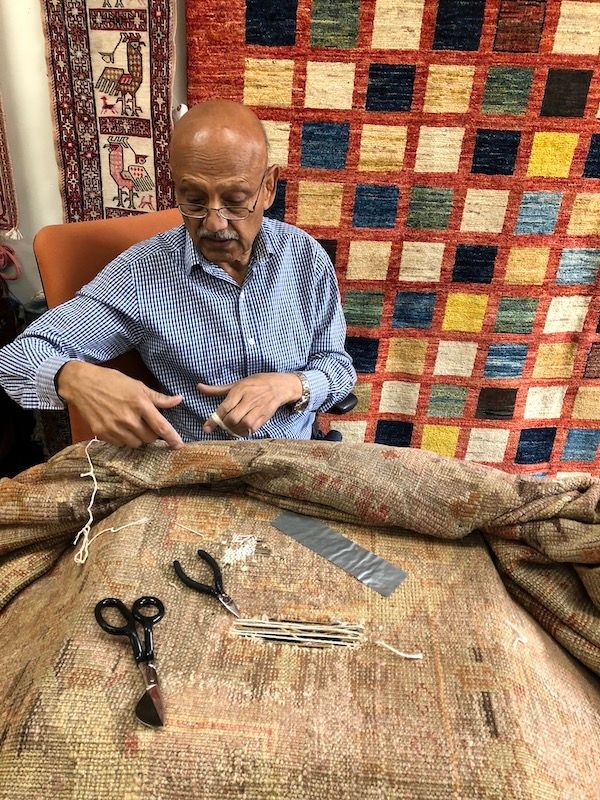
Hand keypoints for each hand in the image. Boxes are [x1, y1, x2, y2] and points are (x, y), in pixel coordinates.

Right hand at [57, 361, 183, 448]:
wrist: (82, 384)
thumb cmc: (112, 381)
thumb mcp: (137, 385)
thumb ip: (158, 397)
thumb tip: (179, 400)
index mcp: (140, 404)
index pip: (161, 426)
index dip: (172, 438)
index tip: (179, 445)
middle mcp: (128, 419)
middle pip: (150, 438)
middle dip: (152, 434)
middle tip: (146, 423)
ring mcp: (114, 428)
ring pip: (136, 444)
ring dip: (138, 438)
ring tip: (132, 424)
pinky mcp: (102, 434)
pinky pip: (121, 444)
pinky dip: (124, 439)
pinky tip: (120, 427)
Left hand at [198, 372, 302, 436]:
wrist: (280, 385)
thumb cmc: (256, 383)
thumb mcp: (236, 383)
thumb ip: (217, 389)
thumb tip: (199, 387)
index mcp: (240, 389)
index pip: (224, 407)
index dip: (213, 420)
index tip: (206, 428)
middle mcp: (249, 399)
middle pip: (233, 418)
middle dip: (225, 425)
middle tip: (221, 426)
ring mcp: (258, 408)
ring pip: (243, 424)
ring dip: (235, 430)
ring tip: (231, 428)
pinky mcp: (265, 416)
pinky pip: (253, 428)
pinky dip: (245, 432)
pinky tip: (241, 430)